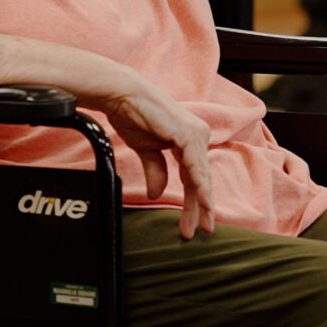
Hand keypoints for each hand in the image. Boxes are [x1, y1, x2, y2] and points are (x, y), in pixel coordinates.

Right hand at [102, 82, 216, 238]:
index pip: (193, 177)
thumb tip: (156, 194)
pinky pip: (195, 165)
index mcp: (189, 141)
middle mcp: (197, 137)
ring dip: (202, 201)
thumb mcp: (147, 150)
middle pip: (201, 179)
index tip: (190, 225)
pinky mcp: (188, 134)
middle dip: (200, 208)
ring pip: (201, 176)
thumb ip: (156, 170)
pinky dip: (199, 184)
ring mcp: (195, 134)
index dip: (192, 202)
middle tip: (202, 231)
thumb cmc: (134, 116)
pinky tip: (203, 200)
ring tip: (203, 223)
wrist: (123, 96)